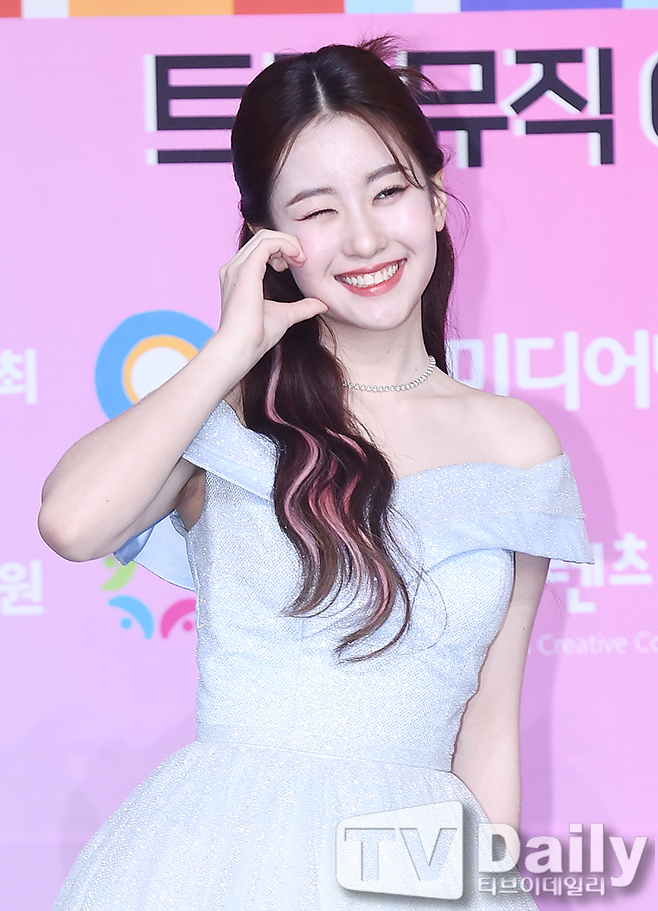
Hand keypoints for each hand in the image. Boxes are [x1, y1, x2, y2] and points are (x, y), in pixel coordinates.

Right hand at [217, 229, 327, 366]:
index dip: (283, 250)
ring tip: (301, 259)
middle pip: (263, 237)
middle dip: (287, 243)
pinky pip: (267, 243)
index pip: (261, 248)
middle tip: (302, 261)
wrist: (241, 348)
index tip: (298, 265)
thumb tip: (321, 304)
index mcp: (239, 276)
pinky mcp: (245, 270)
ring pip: (265, 236)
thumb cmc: (257, 336)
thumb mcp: (285, 316)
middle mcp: (234, 268)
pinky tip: (297, 258)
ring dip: (288, 242)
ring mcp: (237, 267)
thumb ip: (302, 307)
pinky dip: (286, 245)